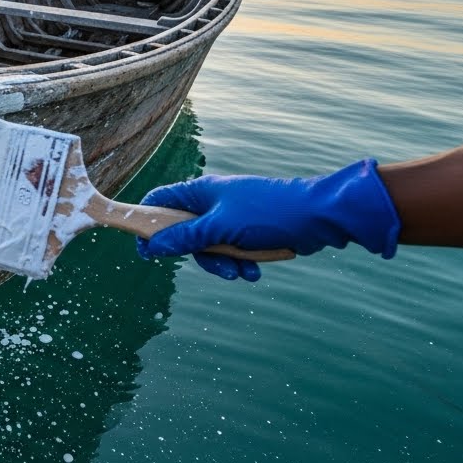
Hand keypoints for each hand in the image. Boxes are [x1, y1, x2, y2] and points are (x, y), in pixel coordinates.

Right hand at [135, 159, 400, 280]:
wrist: (316, 217)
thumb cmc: (267, 214)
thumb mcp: (219, 229)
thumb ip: (184, 238)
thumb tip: (151, 245)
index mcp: (199, 192)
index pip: (157, 202)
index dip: (146, 225)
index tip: (146, 249)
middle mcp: (211, 203)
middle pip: (182, 234)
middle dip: (199, 255)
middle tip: (216, 263)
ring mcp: (229, 217)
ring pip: (208, 248)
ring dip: (223, 264)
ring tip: (242, 270)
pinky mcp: (247, 232)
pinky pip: (230, 253)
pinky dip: (240, 263)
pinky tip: (255, 269)